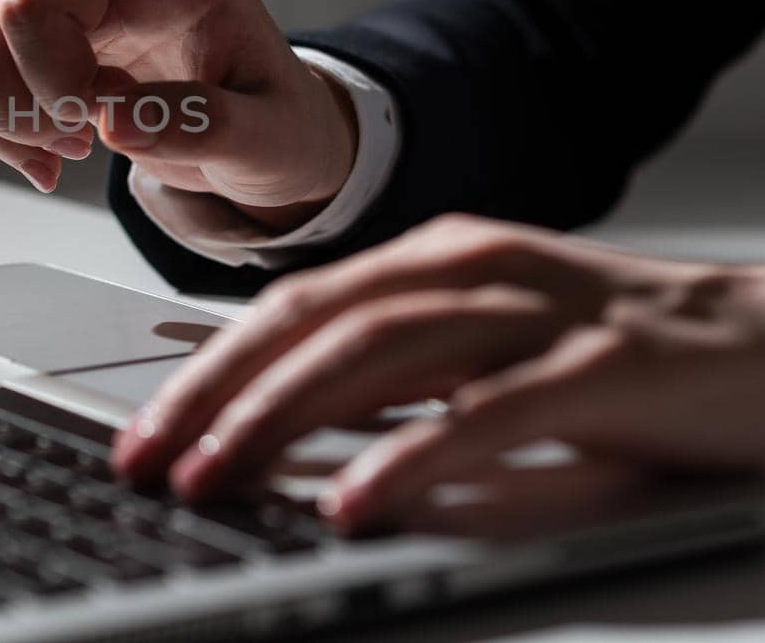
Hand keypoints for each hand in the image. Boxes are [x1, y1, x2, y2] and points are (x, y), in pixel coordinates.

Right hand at [0, 0, 355, 228]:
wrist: (262, 150)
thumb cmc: (277, 124)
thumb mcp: (273, 136)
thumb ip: (208, 125)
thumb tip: (115, 123)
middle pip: (24, 3)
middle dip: (45, 87)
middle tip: (93, 136)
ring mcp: (74, 15)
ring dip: (13, 110)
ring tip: (75, 148)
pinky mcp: (46, 57)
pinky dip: (5, 134)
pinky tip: (52, 164)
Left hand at [111, 213, 764, 531]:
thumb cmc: (621, 362)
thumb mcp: (485, 359)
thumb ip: (394, 384)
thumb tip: (284, 434)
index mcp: (433, 261)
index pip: (291, 308)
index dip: (207, 369)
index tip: (143, 431)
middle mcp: (473, 268)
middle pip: (314, 322)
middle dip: (218, 394)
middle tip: (149, 460)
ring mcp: (540, 310)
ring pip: (381, 352)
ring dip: (283, 419)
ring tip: (217, 478)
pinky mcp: (609, 366)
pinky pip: (491, 412)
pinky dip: (411, 456)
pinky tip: (353, 502)